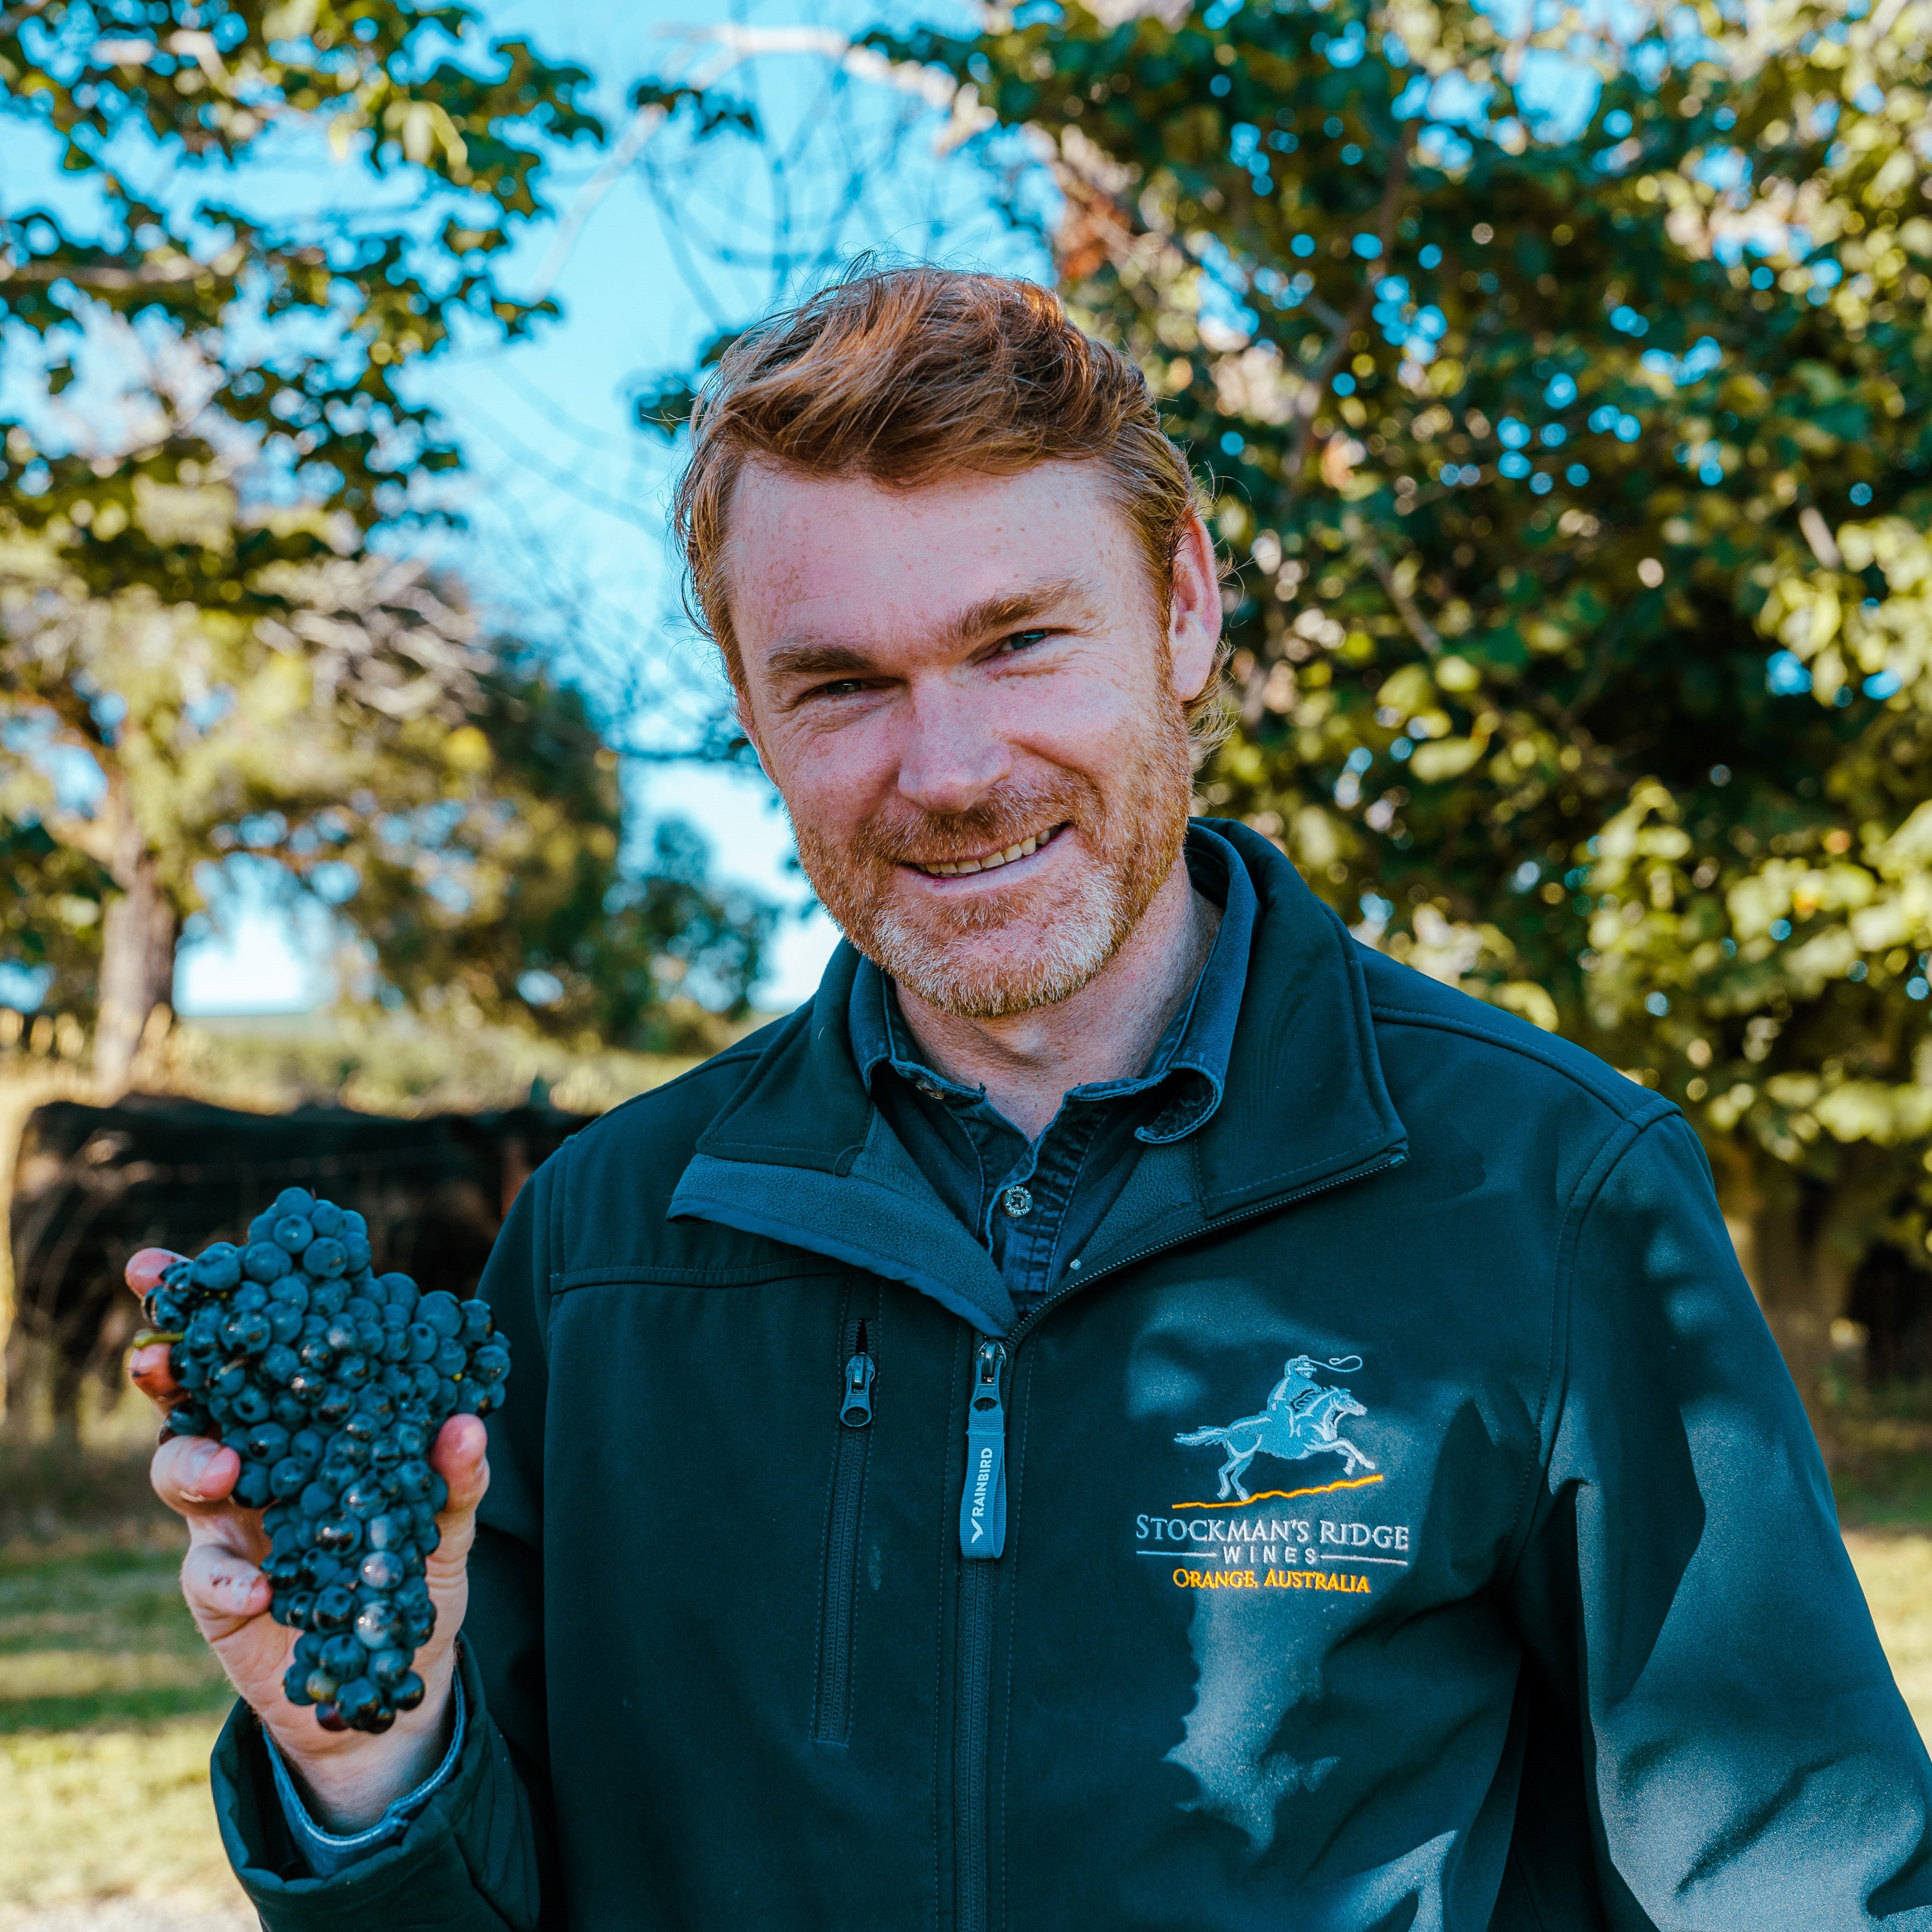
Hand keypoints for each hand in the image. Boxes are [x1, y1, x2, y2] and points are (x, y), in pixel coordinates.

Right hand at [127, 1247, 489, 1830]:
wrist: (390, 1670)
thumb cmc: (412, 1566)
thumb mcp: (445, 1518)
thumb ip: (455, 1477)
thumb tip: (465, 1426)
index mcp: (304, 1418)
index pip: (255, 1348)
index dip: (209, 1306)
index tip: (166, 1265)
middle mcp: (254, 1458)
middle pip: (192, 1396)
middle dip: (165, 1365)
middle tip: (157, 1351)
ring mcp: (227, 1523)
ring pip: (180, 1472)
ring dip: (193, 1462)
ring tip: (227, 1469)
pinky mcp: (220, 1592)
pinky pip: (207, 1575)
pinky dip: (230, 1576)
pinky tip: (260, 1583)